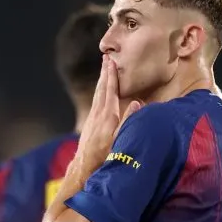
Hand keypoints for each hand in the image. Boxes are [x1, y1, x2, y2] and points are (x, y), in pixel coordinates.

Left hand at [74, 56, 141, 172]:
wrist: (84, 164)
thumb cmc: (104, 154)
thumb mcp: (119, 138)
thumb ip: (128, 120)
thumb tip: (137, 102)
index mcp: (108, 115)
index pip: (110, 90)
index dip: (112, 75)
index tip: (112, 61)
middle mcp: (98, 113)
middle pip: (102, 88)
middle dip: (105, 73)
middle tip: (106, 57)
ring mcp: (93, 117)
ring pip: (98, 93)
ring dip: (101, 79)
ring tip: (104, 68)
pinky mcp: (90, 122)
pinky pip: (96, 100)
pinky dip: (99, 91)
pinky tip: (100, 90)